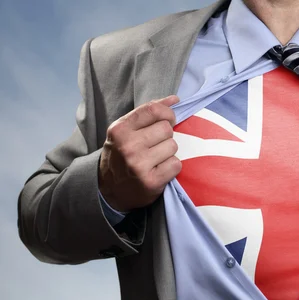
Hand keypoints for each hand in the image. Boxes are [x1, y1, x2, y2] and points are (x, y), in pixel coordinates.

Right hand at [98, 95, 181, 212]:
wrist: (110, 189)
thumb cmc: (122, 155)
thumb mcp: (126, 131)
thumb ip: (148, 113)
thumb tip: (174, 99)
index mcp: (120, 129)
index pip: (153, 110)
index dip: (167, 113)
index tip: (168, 119)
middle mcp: (127, 146)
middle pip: (166, 129)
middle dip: (166, 136)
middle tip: (155, 145)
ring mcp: (139, 165)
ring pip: (173, 146)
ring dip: (168, 152)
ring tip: (155, 159)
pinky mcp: (151, 181)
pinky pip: (176, 164)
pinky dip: (171, 167)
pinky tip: (159, 170)